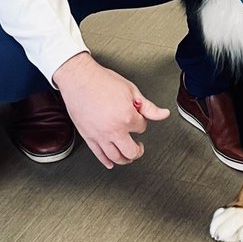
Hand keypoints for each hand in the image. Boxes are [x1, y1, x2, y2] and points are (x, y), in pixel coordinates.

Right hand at [52, 52, 168, 168]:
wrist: (79, 79)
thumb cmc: (102, 81)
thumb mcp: (131, 90)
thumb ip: (149, 107)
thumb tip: (163, 114)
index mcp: (127, 117)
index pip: (141, 128)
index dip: (141, 122)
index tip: (137, 118)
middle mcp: (114, 130)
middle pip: (131, 151)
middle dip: (138, 150)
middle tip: (139, 147)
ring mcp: (100, 135)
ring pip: (116, 157)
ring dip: (125, 159)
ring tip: (128, 155)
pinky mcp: (88, 137)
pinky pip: (99, 155)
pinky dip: (107, 161)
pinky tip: (111, 163)